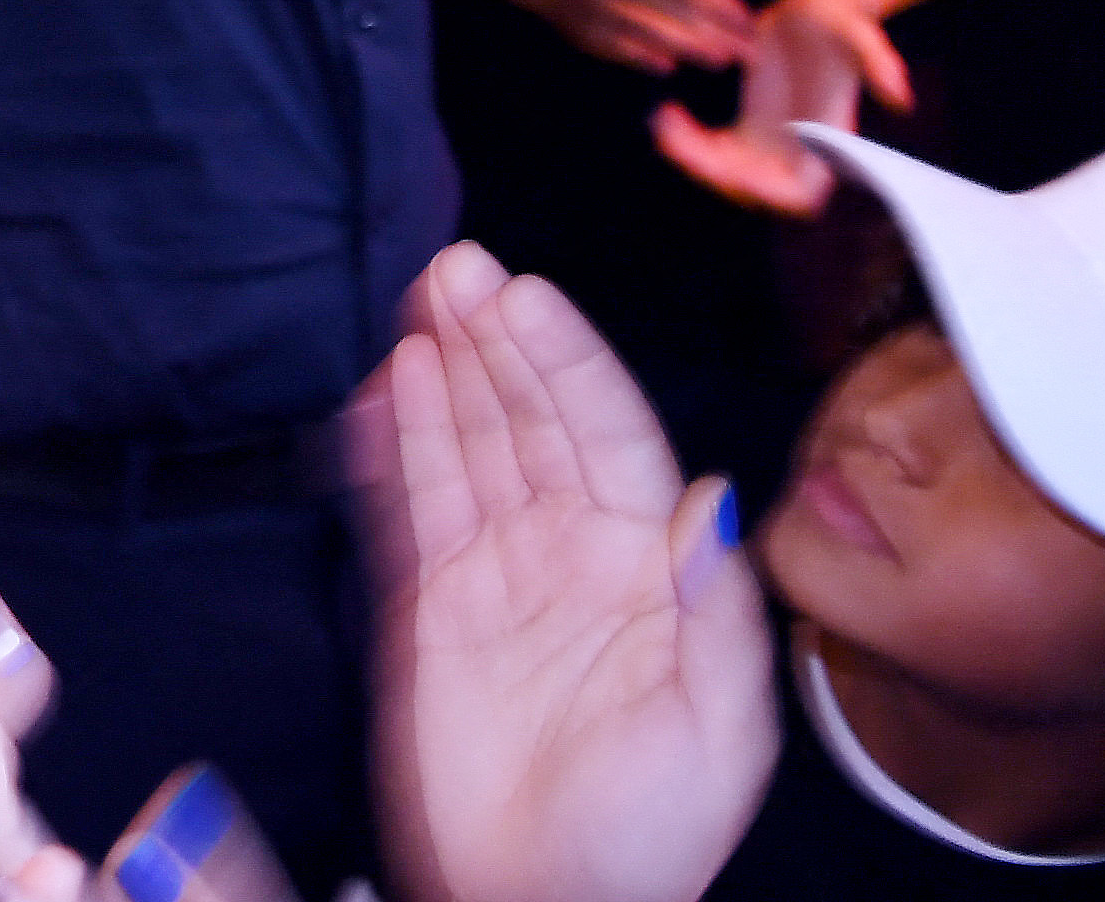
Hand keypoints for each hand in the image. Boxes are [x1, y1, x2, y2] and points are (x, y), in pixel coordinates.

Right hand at [355, 242, 775, 901]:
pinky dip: (398, 441)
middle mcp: (574, 552)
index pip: (610, 436)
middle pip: (535, 421)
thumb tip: (714, 497)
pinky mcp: (432, 607)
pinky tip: (386, 383)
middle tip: (458, 268)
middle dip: (499, 341)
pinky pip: (414, 504)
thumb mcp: (716, 734)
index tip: (525, 299)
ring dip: (449, 368)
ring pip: (473, 444)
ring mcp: (499, 573)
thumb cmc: (648, 837)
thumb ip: (718, 615)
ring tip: (422, 294)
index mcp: (650, 571)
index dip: (568, 363)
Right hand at [510, 0, 761, 72]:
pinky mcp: (580, 30)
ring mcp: (591, 2)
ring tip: (720, 60)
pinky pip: (617, 48)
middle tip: (744, 50)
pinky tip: (669, 65)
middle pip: (671, 10)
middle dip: (712, 33)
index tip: (748, 20)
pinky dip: (642, 58)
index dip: (719, 3)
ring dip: (688, 49)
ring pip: (648, 32)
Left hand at [649, 0, 910, 215]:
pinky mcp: (748, 126)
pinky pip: (713, 150)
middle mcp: (798, 151)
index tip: (731, 169)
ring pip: (726, 174)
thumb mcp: (861, 34)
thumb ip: (880, 63)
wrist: (820, 7)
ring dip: (691, 158)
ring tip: (662, 122)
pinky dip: (686, 141)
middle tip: (673, 139)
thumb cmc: (844, 21)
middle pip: (752, 190)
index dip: (766, 192)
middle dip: (712, 173)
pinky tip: (665, 114)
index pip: (799, 194)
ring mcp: (770, 143)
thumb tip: (900, 98)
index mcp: (826, 141)